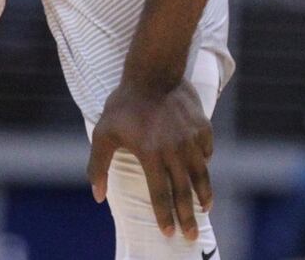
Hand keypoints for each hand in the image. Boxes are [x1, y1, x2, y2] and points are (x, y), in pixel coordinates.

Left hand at [88, 77, 213, 240]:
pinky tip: (203, 169)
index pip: (160, 194)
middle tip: (191, 234)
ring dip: (203, 194)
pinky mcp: (202, 127)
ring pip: (201, 174)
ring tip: (206, 207)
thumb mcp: (104, 133)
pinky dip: (205, 163)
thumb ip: (98, 167)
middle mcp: (174, 151)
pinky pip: (207, 151)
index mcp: (151, 155)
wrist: (154, 72)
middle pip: (183, 191)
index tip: (169, 232)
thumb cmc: (125, 104)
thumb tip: (97, 196)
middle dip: (188, 216)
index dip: (164, 216)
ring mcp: (191, 138)